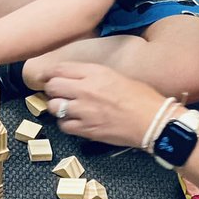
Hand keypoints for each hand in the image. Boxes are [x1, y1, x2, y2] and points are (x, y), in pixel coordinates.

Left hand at [43, 63, 164, 146]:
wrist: (153, 121)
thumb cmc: (141, 97)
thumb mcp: (116, 76)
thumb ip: (92, 75)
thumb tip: (75, 78)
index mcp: (95, 73)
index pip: (59, 69)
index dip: (48, 73)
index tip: (45, 76)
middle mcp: (86, 90)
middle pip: (52, 87)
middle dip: (52, 90)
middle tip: (59, 93)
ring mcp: (85, 111)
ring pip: (54, 107)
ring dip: (58, 107)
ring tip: (66, 108)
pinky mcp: (87, 129)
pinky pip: (64, 126)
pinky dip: (66, 124)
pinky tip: (74, 122)